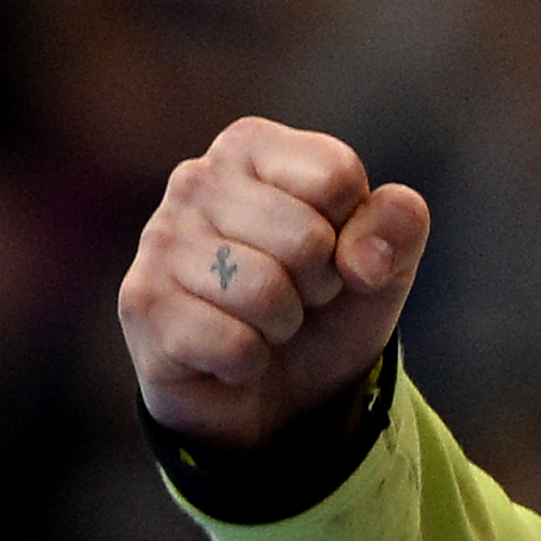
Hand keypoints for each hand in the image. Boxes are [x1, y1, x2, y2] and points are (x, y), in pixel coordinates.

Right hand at [119, 117, 430, 448]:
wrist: (275, 393)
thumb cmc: (324, 309)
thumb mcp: (385, 262)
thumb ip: (399, 225)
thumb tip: (364, 258)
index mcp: (252, 146)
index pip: (337, 176)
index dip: (354, 233)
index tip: (331, 253)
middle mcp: (195, 179)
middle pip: (305, 239)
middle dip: (319, 286)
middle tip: (296, 297)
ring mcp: (159, 240)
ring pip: (266, 292)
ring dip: (283, 326)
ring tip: (263, 322)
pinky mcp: (141, 304)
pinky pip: (233, 343)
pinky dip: (249, 362)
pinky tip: (230, 354)